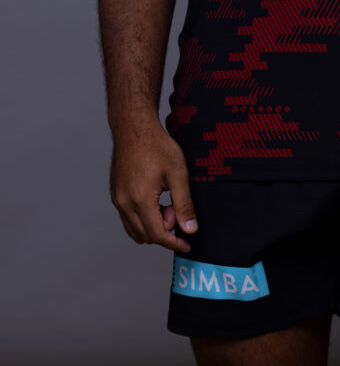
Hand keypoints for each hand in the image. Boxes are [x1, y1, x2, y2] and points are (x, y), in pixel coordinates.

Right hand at [109, 122, 197, 251]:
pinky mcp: (116, 194)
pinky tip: (156, 201)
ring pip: (134, 230)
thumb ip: (184, 204)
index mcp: (140, 200)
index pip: (157, 235)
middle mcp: (124, 203)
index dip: (174, 243)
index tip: (187, 245)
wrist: (134, 127)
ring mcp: (117, 199)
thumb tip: (190, 230)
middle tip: (177, 209)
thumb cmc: (157, 146)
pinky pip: (128, 219)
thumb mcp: (178, 173)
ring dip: (153, 226)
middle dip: (165, 231)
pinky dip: (143, 219)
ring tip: (167, 204)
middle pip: (145, 236)